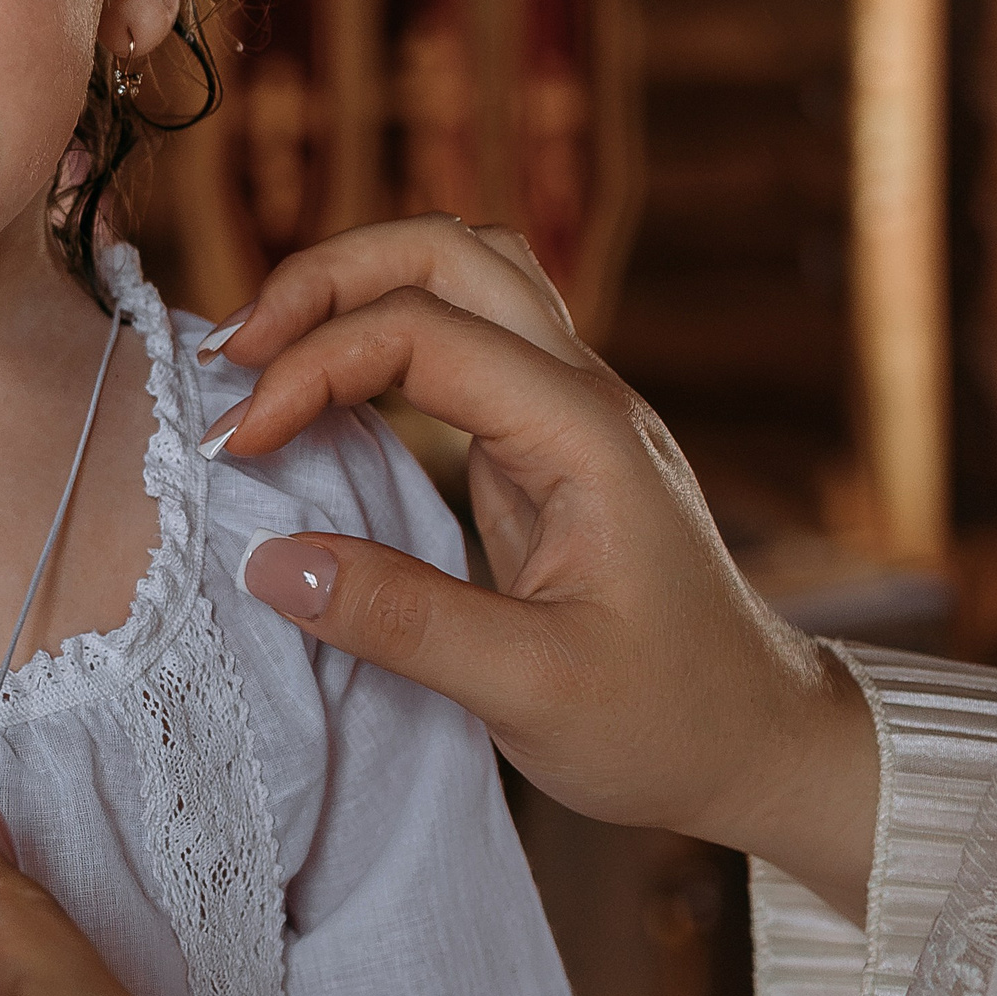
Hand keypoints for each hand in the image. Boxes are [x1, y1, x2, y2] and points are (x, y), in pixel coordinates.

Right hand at [206, 216, 878, 917]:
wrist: (763, 745)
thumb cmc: (668, 724)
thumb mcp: (531, 692)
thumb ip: (400, 621)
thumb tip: (268, 560)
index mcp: (587, 435)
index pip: (423, 333)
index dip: (313, 368)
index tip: (236, 444)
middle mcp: (584, 393)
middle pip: (447, 250)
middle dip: (326, 279)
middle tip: (233, 355)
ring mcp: (570, 405)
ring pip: (461, 268)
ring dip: (357, 285)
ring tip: (267, 349)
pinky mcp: (547, 436)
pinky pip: (461, 330)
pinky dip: (380, 327)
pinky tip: (323, 384)